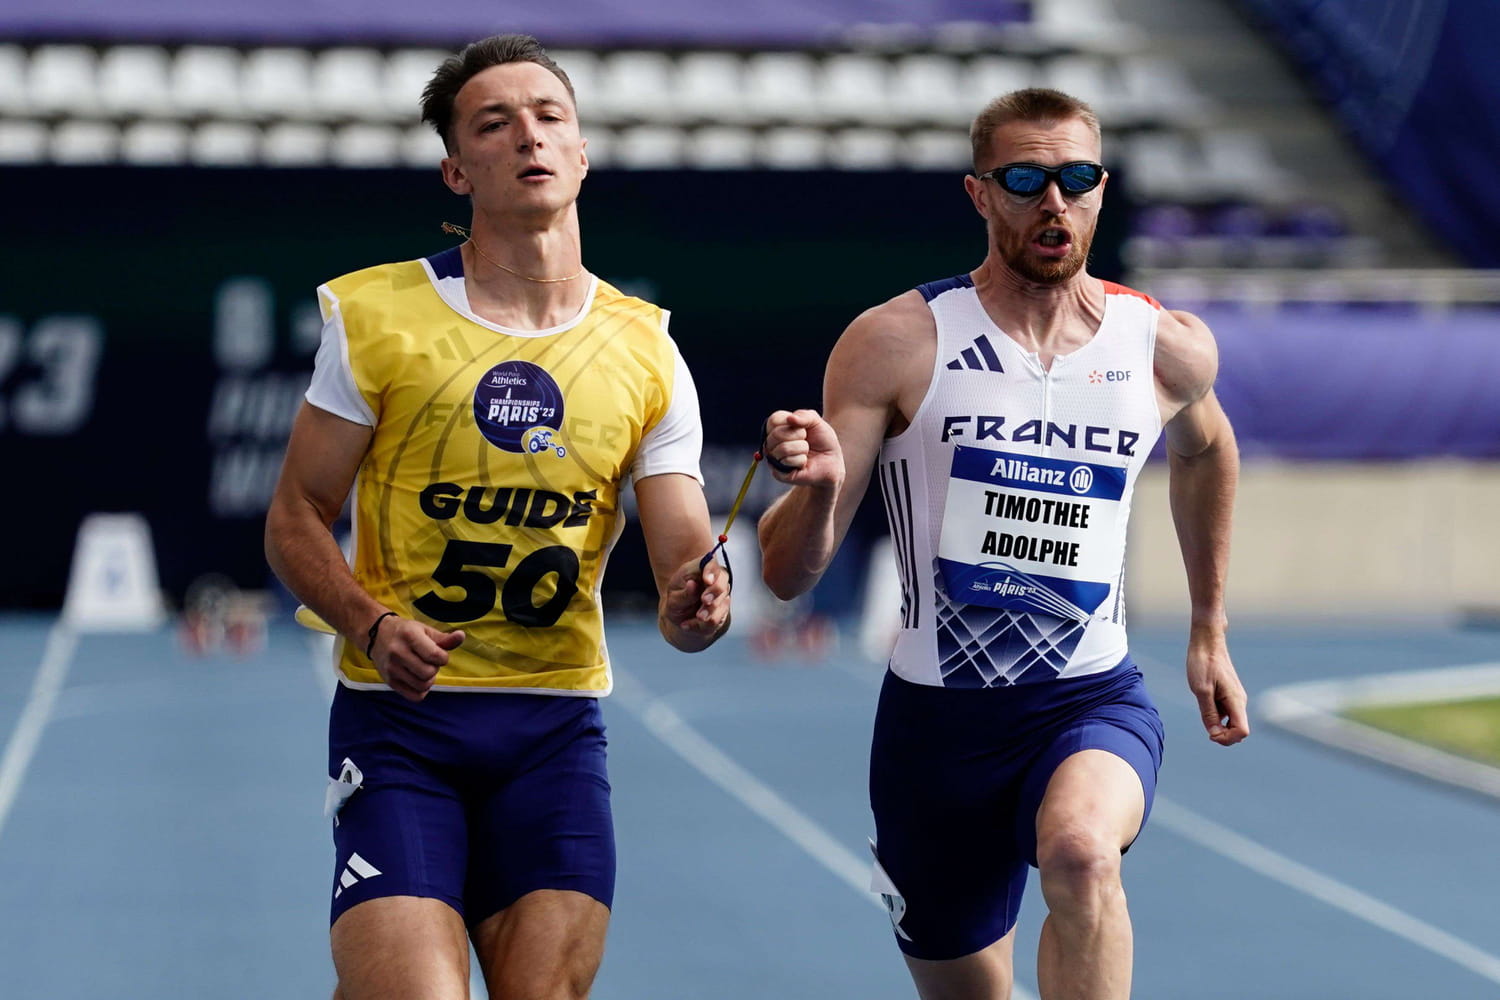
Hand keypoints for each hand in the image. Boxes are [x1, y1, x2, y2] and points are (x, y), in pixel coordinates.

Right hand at [370, 616, 464, 701]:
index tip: (439, 653)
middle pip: (428, 673)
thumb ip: (444, 638)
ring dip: (429, 680)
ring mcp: (391, 669)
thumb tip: (461, 636)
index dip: (443, 657)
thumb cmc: (406, 632)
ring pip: (422, 686)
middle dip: (435, 668)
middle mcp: (397, 653)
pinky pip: (414, 696)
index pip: (434, 655)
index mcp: (409, 636)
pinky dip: (421, 691)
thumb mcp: (425, 630)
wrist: (376, 635)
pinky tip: (419, 679)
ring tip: (423, 669)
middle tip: (429, 661)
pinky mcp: (389, 681)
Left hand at [659, 557, 730, 649]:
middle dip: (714, 592)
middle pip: (722, 580)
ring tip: (698, 617)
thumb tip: (692, 584)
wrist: (682, 619)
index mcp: (700, 570)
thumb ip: (684, 593)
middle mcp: (715, 580)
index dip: (711, 571)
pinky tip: (689, 624)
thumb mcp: (673, 598)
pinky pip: (717, 619)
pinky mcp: (723, 611)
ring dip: (710, 611)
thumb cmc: (677, 601)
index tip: (707, 580)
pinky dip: (702, 624)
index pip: (711, 563)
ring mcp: (721, 595)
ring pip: (722, 601)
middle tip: (705, 600)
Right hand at [763, 409, 843, 488]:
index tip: (802, 427)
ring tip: (806, 451)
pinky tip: (804, 463)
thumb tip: (790, 419)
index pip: (773, 420)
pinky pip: (787, 461)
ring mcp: (774, 459)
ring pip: (783, 448)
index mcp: (776, 429)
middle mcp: (771, 443)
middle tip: (806, 440)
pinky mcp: (779, 473)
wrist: (832, 460)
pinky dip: (802, 460)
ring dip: (802, 448)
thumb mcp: (815, 421)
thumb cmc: (822, 439)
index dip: (790, 421)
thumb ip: (803, 415)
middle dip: (799, 435)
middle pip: (776, 434)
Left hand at [1186, 626, 1248, 744]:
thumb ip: (1208, 713)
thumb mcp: (1201, 690)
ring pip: (1231, 722)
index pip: (1242, 731)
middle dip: (1223, 735)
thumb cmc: (1203, 663)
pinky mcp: (1228, 694)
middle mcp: (1239, 701)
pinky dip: (1216, 715)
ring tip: (1203, 709)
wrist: (1206, 642)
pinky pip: (1225, 713)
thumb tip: (1214, 734)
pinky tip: (1204, 702)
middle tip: (1205, 727)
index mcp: (1236, 700)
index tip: (1210, 733)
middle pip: (1238, 730)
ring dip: (1218, 724)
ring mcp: (1234, 698)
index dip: (1227, 738)